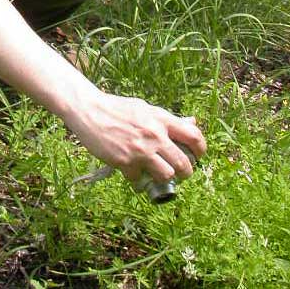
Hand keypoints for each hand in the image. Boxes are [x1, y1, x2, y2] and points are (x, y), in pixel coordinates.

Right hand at [69, 90, 205, 185]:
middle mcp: (154, 134)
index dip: (201, 150)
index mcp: (161, 119)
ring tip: (157, 175)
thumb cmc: (117, 108)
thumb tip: (192, 123)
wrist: (89, 110)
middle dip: (185, 172)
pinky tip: (132, 172)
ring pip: (167, 175)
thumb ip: (167, 119)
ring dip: (163, 178)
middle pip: (184, 163)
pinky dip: (137, 179)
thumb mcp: (145, 108)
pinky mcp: (125, 162)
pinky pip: (140, 180)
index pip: (194, 136)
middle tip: (179, 172)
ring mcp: (140, 150)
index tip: (196, 156)